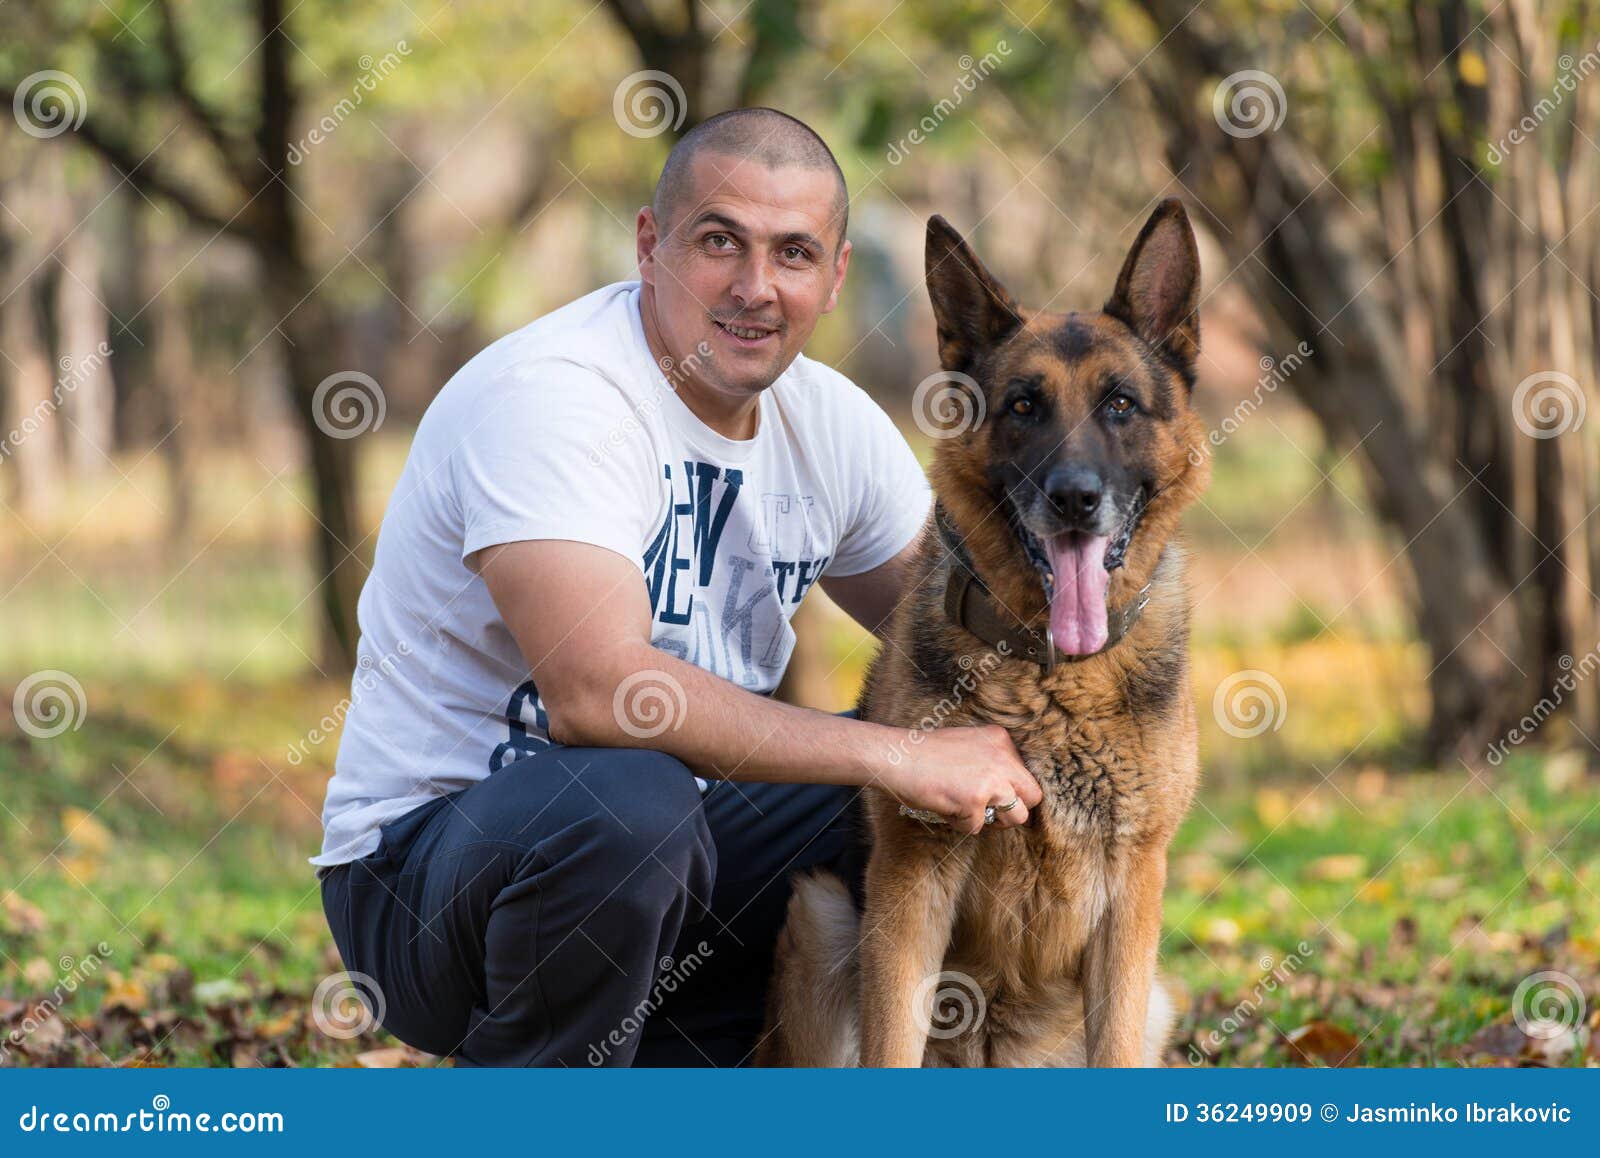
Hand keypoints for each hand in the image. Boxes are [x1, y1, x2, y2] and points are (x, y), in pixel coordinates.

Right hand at [879, 724, 1042, 834]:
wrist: (896, 756)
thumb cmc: (923, 753)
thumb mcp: (966, 744)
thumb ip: (990, 761)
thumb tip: (1006, 792)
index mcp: (1001, 740)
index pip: (1027, 775)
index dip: (1012, 791)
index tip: (995, 796)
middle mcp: (1002, 758)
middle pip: (1032, 797)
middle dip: (1014, 810)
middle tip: (990, 812)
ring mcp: (991, 780)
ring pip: (1015, 817)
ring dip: (992, 821)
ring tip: (966, 811)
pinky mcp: (975, 802)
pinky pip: (976, 827)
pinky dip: (959, 824)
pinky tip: (944, 807)